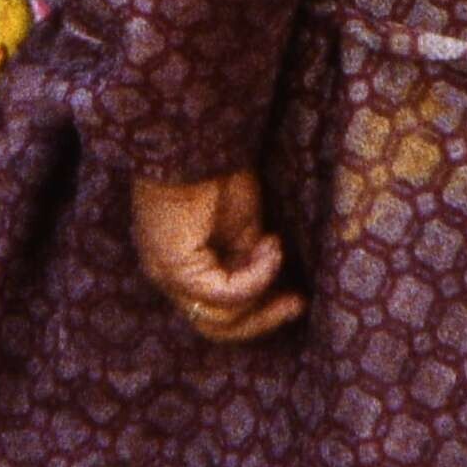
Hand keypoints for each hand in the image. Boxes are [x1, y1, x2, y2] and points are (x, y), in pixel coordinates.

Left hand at [132, 169, 298, 343]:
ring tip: (276, 247)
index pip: (216, 313)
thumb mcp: (243, 228)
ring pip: (220, 318)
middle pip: (216, 326)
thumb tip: (275, 294)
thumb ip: (250, 262)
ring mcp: (168, 275)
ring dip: (261, 289)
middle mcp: (170, 277)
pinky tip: (270, 245)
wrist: (196, 140)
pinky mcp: (175, 267)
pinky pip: (225, 293)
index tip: (296, 299)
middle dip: (262, 320)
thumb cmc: (217, 172)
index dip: (258, 315)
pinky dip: (256, 276)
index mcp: (183, 267)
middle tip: (298, 303)